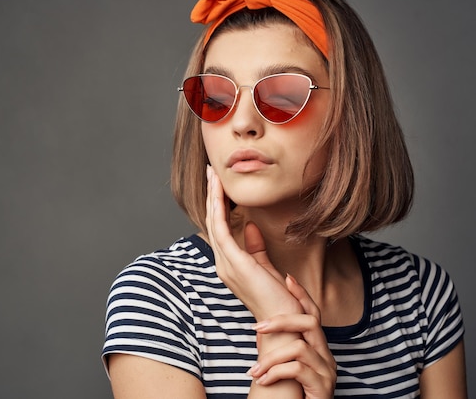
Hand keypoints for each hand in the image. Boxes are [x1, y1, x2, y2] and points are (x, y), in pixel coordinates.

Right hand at [205, 166, 301, 320]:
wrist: (285, 324)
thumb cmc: (279, 300)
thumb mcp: (267, 268)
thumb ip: (256, 248)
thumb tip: (250, 226)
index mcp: (230, 264)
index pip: (220, 228)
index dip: (218, 205)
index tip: (219, 185)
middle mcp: (223, 263)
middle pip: (213, 222)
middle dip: (212, 195)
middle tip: (211, 171)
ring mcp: (226, 263)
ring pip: (213, 222)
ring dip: (212, 197)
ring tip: (213, 175)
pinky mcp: (234, 262)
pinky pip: (221, 229)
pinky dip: (218, 208)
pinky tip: (219, 192)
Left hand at [248, 275, 336, 398]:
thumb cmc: (292, 394)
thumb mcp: (285, 366)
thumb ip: (280, 347)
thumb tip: (260, 327)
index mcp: (318, 349)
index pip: (313, 314)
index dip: (302, 295)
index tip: (287, 278)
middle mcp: (326, 357)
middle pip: (310, 323)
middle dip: (282, 320)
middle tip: (257, 327)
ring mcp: (327, 373)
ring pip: (299, 348)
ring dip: (271, 358)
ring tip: (254, 371)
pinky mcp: (322, 388)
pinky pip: (297, 369)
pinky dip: (276, 373)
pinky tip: (264, 380)